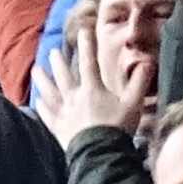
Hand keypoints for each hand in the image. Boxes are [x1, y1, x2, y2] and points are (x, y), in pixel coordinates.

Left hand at [28, 2, 150, 147]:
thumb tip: (146, 62)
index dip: (86, 46)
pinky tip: (37, 100)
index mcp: (92, 89)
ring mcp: (64, 112)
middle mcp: (74, 97)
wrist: (102, 152)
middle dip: (58, 61)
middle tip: (52, 51)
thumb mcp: (133, 104)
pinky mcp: (58, 127)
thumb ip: (138, 83)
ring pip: (50, 91)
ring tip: (36, 70)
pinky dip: (42, 106)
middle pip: (63, 75)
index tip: (83, 31)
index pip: (89, 62)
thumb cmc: (118, 127)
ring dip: (42, 80)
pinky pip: (47, 114)